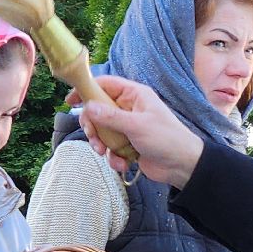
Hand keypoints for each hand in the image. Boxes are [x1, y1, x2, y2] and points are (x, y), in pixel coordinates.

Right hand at [79, 74, 205, 187]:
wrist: (182, 166)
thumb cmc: (166, 139)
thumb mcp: (137, 126)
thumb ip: (111, 117)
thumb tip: (88, 107)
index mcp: (134, 95)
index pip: (105, 84)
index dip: (86, 89)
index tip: (70, 101)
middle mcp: (129, 108)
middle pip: (98, 110)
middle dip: (92, 126)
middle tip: (93, 138)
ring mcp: (127, 126)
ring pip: (102, 131)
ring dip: (101, 144)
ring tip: (106, 153)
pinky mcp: (127, 144)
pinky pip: (110, 147)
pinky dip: (113, 157)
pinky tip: (122, 164)